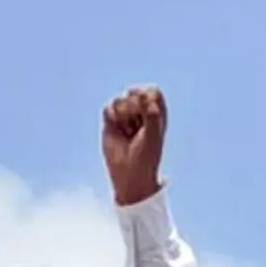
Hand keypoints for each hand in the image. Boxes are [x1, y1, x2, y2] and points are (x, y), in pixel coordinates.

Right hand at [102, 86, 168, 205]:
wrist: (130, 174)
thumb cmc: (147, 157)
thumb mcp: (154, 134)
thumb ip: (151, 113)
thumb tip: (142, 94)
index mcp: (157, 112)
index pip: (152, 92)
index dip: (147, 99)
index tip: (148, 113)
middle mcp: (141, 111)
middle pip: (135, 93)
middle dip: (134, 109)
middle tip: (137, 127)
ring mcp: (125, 116)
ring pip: (120, 100)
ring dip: (123, 117)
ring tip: (128, 133)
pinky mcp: (111, 122)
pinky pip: (108, 108)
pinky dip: (112, 118)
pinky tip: (117, 130)